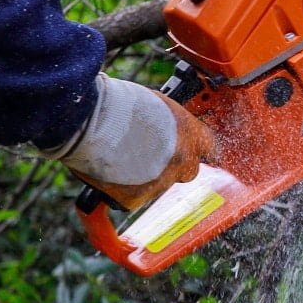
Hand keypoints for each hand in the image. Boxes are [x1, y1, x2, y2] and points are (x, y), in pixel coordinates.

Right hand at [43, 75, 217, 210]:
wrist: (91, 120)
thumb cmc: (118, 103)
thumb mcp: (157, 104)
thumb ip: (169, 124)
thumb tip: (167, 129)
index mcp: (191, 133)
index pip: (211, 147)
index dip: (201, 150)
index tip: (196, 151)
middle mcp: (181, 161)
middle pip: (188, 171)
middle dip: (173, 165)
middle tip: (151, 154)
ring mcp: (160, 183)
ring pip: (158, 185)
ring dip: (145, 176)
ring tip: (121, 156)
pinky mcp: (135, 199)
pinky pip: (132, 199)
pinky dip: (122, 190)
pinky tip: (110, 174)